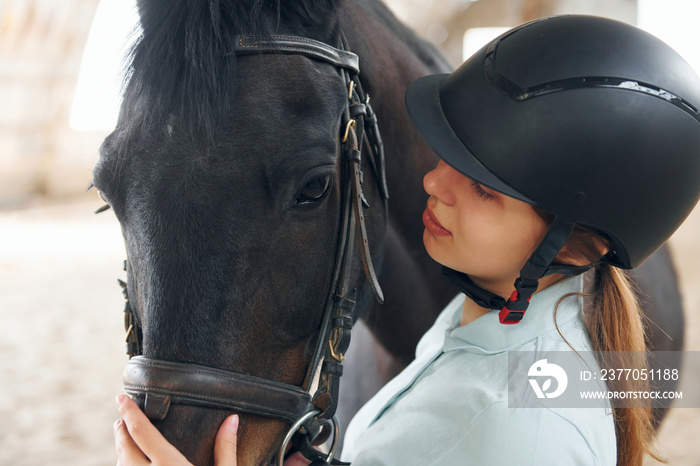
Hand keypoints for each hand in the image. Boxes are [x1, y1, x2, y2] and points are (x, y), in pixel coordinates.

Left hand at [114, 394, 238, 464]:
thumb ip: (226, 448)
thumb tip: (232, 419)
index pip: (142, 432)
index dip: (129, 413)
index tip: (121, 399)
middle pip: (125, 449)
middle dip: (121, 430)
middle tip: (120, 417)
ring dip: (121, 450)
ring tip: (124, 439)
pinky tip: (132, 464)